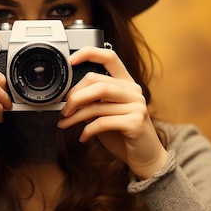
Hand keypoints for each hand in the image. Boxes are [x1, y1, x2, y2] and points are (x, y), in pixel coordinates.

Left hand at [57, 47, 166, 178]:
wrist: (145, 157)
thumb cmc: (123, 134)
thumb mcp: (106, 114)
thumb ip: (93, 102)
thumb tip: (69, 97)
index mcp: (126, 84)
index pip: (110, 57)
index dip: (89, 54)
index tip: (71, 61)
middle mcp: (133, 91)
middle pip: (97, 82)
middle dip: (74, 96)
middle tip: (64, 109)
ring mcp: (136, 106)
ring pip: (96, 103)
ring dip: (75, 116)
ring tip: (65, 123)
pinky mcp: (135, 122)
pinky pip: (102, 122)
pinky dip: (87, 130)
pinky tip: (83, 137)